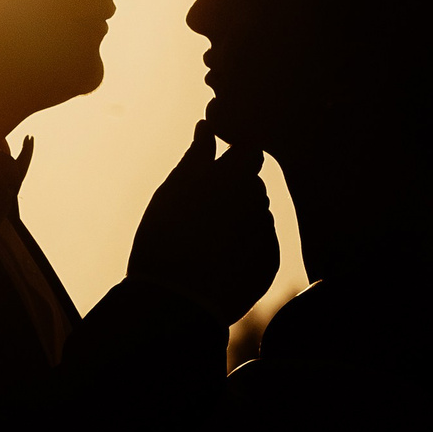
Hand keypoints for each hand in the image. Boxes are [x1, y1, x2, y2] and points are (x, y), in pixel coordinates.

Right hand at [129, 121, 279, 324]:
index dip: (236, 154)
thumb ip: (195, 157)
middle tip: (204, 211)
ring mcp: (265, 232)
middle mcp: (254, 202)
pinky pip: (263, 240)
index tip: (220, 163)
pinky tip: (220, 258)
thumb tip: (207, 127)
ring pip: (258, 212)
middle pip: (253, 182)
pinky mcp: (270, 259)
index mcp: (230, 179)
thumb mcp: (170, 194)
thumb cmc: (162, 242)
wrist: (173, 304)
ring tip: (208, 238)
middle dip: (235, 188)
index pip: (250, 149)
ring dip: (240, 217)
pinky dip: (246, 244)